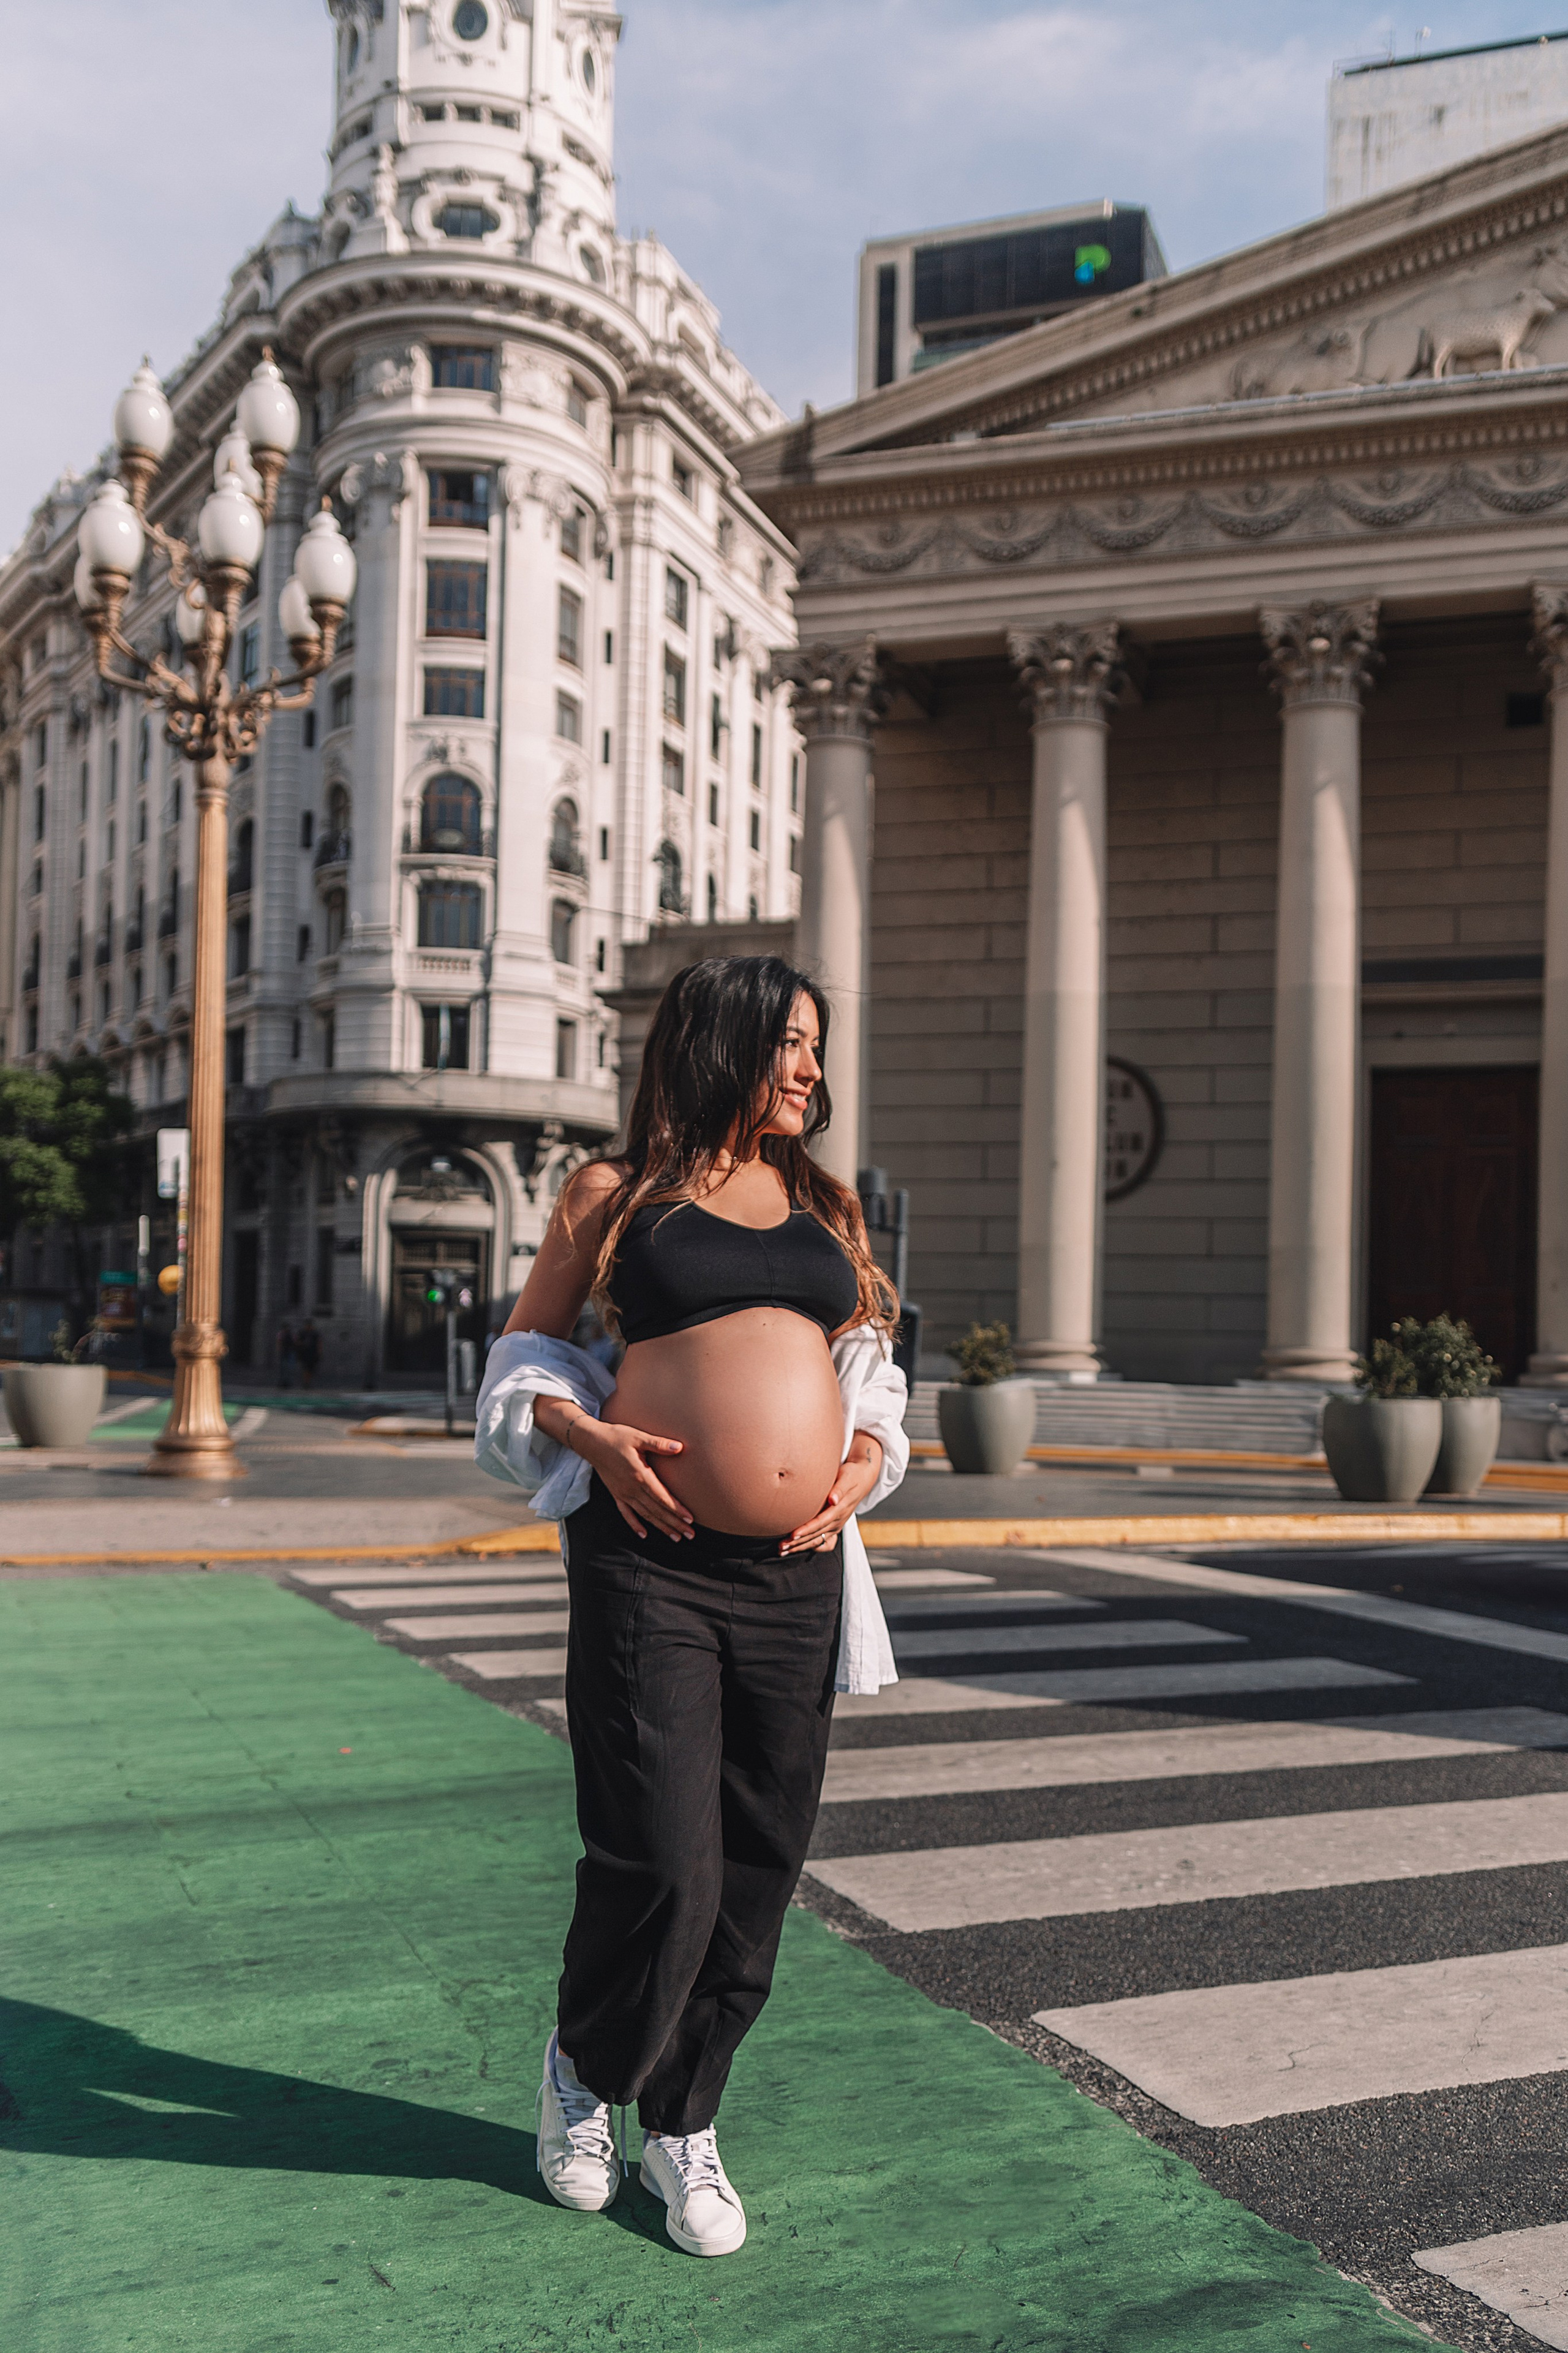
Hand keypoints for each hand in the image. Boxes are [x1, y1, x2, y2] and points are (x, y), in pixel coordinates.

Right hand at [571, 1416, 693, 1541]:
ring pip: (645, 1515)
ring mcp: (623, 1493)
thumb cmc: (616, 1437)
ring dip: (661, 1527)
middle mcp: (632, 1488)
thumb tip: (680, 1447)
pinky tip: (643, 1534)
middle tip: (690, 1534)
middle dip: (674, 1523)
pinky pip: (626, 1513)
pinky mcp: (616, 1494)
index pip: (662, 1498)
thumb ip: (659, 1444)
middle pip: (656, 1510)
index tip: (690, 1519)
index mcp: (640, 1475)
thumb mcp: (638, 1437)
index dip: (677, 1510)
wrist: (591, 1442)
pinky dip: (635, 1525)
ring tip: (675, 1537)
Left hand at [780, 1437, 882, 1555]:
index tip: (793, 1535)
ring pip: (817, 1540)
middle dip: (798, 1542)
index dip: (806, 1530)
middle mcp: (838, 1520)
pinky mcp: (834, 1526)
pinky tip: (797, 1549)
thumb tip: (833, 1500)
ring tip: (783, 1551)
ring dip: (800, 1547)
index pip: (820, 1522)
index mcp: (840, 1509)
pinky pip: (822, 1542)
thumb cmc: (851, 1475)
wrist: (863, 1478)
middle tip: (781, 1546)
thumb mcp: (847, 1478)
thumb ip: (839, 1489)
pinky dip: (809, 1546)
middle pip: (816, 1535)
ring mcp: (836, 1525)